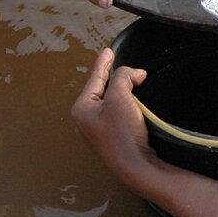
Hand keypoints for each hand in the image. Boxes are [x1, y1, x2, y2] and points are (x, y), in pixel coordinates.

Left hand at [71, 49, 156, 186]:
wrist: (136, 166)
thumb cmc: (123, 130)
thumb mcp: (120, 96)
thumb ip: (123, 77)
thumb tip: (135, 74)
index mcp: (81, 109)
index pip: (94, 79)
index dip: (103, 63)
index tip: (109, 50)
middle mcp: (84, 121)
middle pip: (100, 91)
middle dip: (114, 78)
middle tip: (122, 65)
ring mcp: (97, 133)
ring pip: (109, 103)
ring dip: (121, 92)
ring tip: (132, 82)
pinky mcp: (111, 141)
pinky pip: (115, 115)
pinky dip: (125, 105)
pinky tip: (133, 103)